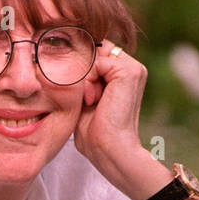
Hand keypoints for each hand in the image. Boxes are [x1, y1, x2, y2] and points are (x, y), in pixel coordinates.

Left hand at [73, 40, 148, 187]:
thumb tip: (65, 56)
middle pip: (94, 50)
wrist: (108, 149)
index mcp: (123, 74)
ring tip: (91, 100)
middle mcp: (131, 67)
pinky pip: (97, 61)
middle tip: (86, 99)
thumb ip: (82, 75)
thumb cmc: (93, 131)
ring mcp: (133, 68)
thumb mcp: (83, 97)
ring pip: (94, 55)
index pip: (95, 53)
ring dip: (84, 77)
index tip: (79, 93)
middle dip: (82, 71)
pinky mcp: (130, 71)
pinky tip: (93, 99)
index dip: (80, 66)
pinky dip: (88, 79)